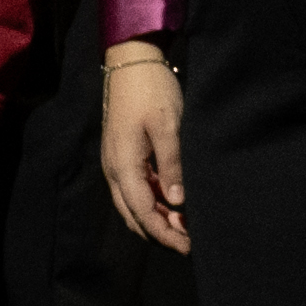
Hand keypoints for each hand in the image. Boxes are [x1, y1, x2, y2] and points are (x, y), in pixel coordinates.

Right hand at [106, 42, 189, 251]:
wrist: (131, 60)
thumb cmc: (150, 89)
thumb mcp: (167, 125)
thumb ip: (172, 163)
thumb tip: (178, 200)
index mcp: (123, 166)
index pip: (142, 212)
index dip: (164, 234)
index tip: (188, 245)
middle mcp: (115, 170)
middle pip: (134, 214)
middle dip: (160, 232)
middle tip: (190, 241)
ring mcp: (118, 163)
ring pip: (135, 203)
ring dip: (158, 217)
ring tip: (187, 224)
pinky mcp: (125, 155)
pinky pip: (138, 187)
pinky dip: (156, 200)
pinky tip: (176, 201)